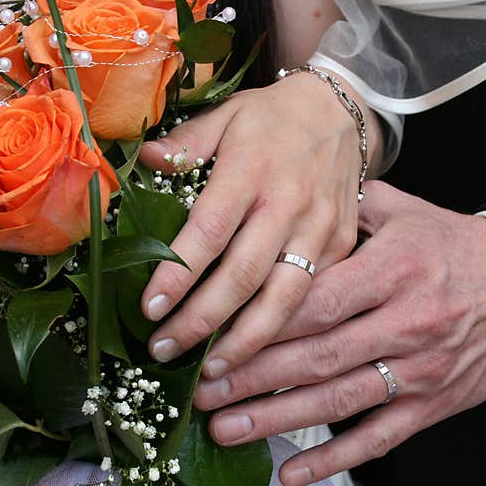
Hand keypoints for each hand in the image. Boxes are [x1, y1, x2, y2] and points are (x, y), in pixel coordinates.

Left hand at [138, 70, 383, 376]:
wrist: (341, 113)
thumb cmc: (271, 119)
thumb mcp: (225, 116)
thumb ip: (185, 143)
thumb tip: (144, 161)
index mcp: (252, 169)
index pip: (209, 232)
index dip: (178, 275)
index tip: (149, 309)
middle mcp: (289, 204)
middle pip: (244, 276)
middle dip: (202, 321)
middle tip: (164, 350)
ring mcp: (320, 230)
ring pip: (284, 300)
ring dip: (245, 343)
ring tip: (210, 373)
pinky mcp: (341, 248)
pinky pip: (311, 299)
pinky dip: (281, 332)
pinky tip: (253, 354)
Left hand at [196, 181, 485, 485]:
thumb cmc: (455, 247)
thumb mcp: (406, 211)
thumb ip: (348, 206)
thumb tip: (291, 194)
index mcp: (392, 270)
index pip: (315, 303)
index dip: (260, 326)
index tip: (213, 340)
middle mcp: (404, 322)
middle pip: (316, 355)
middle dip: (252, 377)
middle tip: (200, 392)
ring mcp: (419, 368)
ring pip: (339, 400)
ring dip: (277, 418)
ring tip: (225, 429)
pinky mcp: (432, 404)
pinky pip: (379, 437)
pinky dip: (334, 458)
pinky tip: (291, 471)